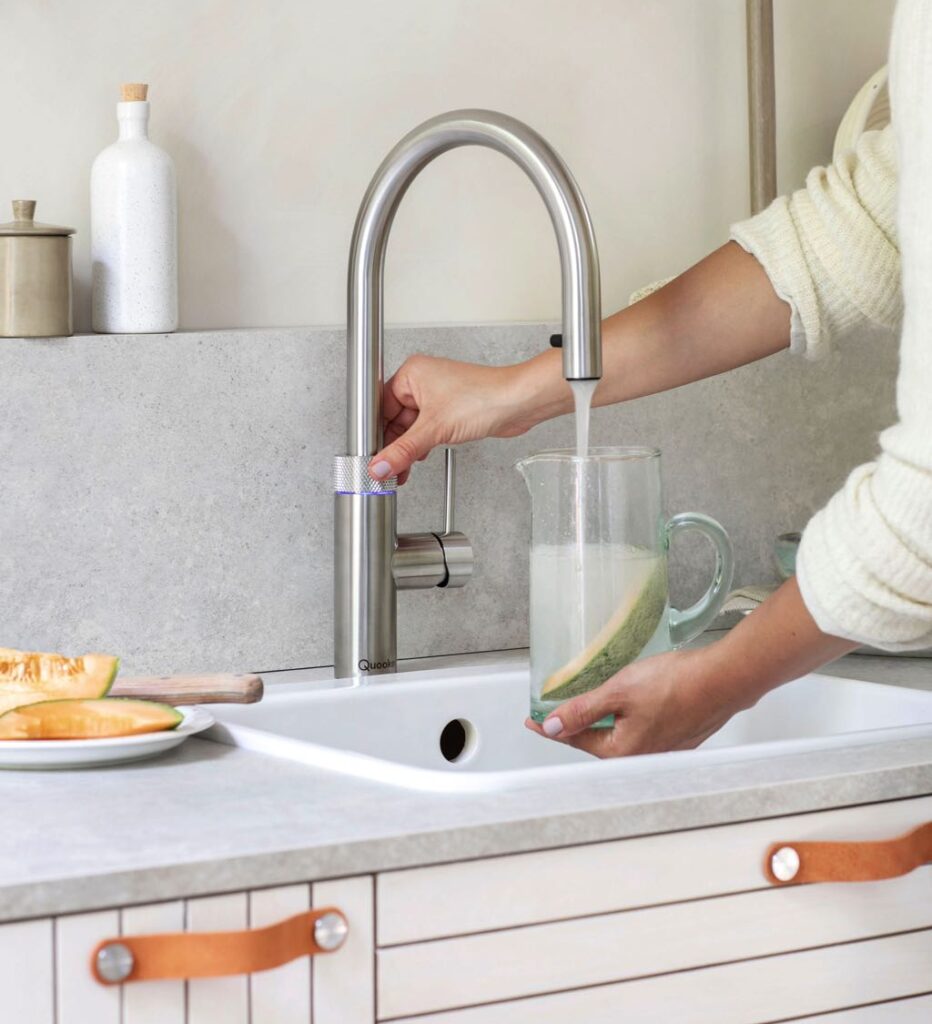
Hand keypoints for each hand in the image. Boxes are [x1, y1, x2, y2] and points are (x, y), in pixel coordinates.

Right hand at [368, 353, 569, 483]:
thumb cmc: (484, 398)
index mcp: (412, 374)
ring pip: (412, 427)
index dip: (377, 433)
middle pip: (395, 419)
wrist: (518, 403)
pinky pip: (428, 430)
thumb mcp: (434, 429)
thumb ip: (403, 451)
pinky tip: (419, 459)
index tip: (371, 455)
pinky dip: (422, 445)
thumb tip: (380, 466)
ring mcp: (437, 396)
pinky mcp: (450, 410)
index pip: (381, 407)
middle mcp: (423, 382)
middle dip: (393, 445)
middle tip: (385, 469)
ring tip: (400, 469)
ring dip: (408, 448)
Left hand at [525, 579, 855, 757]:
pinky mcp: (680, 737)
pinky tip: (626, 705)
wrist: (725, 679)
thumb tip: (552, 726)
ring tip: (587, 707)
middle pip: (597, 741)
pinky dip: (626, 719)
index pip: (575, 739)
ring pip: (620, 736)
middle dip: (576, 727)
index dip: (551, 726)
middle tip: (556, 713)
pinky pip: (641, 731)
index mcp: (623, 751)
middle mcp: (642, 757)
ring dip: (602, 723)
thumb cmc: (675, 683)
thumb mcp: (619, 691)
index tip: (532, 720)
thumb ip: (584, 710)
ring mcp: (663, 749)